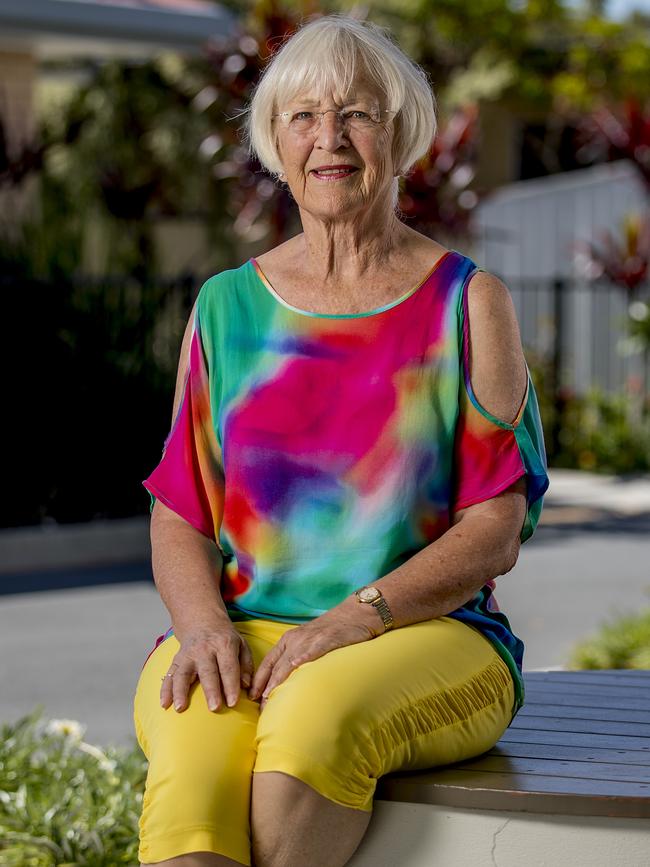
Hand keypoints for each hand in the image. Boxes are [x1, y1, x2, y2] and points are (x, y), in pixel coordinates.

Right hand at [161, 622, 254, 712]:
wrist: (202, 619)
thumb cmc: (224, 638)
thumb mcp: (241, 644)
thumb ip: (246, 665)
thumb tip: (246, 686)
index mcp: (224, 645)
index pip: (228, 667)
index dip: (231, 685)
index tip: (233, 703)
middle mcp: (204, 649)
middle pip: (208, 672)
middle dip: (211, 690)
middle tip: (214, 708)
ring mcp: (188, 654)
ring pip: (183, 673)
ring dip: (181, 691)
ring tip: (181, 708)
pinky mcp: (177, 659)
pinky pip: (169, 674)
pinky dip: (165, 690)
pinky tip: (165, 704)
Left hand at [248, 607, 378, 709]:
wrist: (356, 614)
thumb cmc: (334, 631)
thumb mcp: (309, 642)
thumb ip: (298, 657)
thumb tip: (289, 682)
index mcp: (289, 639)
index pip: (269, 662)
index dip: (258, 680)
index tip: (251, 697)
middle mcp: (295, 639)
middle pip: (275, 667)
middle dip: (265, 688)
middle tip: (260, 709)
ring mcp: (310, 639)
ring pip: (288, 663)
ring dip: (277, 682)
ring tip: (270, 699)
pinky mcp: (326, 640)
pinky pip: (310, 652)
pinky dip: (300, 661)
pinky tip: (294, 670)